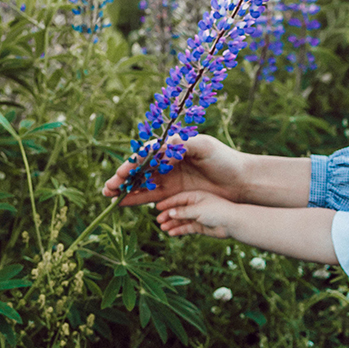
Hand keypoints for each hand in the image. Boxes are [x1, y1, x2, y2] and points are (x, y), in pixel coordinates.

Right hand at [102, 135, 246, 206]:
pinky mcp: (174, 193)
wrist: (240, 181)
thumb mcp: (205, 147)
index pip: (147, 154)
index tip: (122, 172)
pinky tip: (122, 203)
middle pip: (140, 169)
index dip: (133, 163)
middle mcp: (168, 162)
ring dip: (124, 189)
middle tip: (108, 186)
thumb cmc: (225, 160)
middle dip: (122, 177)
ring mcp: (170, 178)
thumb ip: (183, 144)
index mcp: (173, 147)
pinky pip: (151, 196)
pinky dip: (136, 199)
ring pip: (141, 184)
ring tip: (108, 194)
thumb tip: (161, 147)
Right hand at [154, 190, 237, 237]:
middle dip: (168, 214)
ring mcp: (198, 216)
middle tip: (159, 220)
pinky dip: (179, 230)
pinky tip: (171, 233)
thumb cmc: (217, 211)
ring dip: (172, 223)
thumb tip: (169, 213)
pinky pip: (187, 228)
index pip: (178, 198)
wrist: (233, 223)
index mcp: (196, 196)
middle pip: (178, 209)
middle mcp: (196, 205)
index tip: (157, 207)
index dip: (168, 202)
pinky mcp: (201, 226)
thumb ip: (183, 212)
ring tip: (163, 228)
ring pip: (182, 220)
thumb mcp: (198, 209)